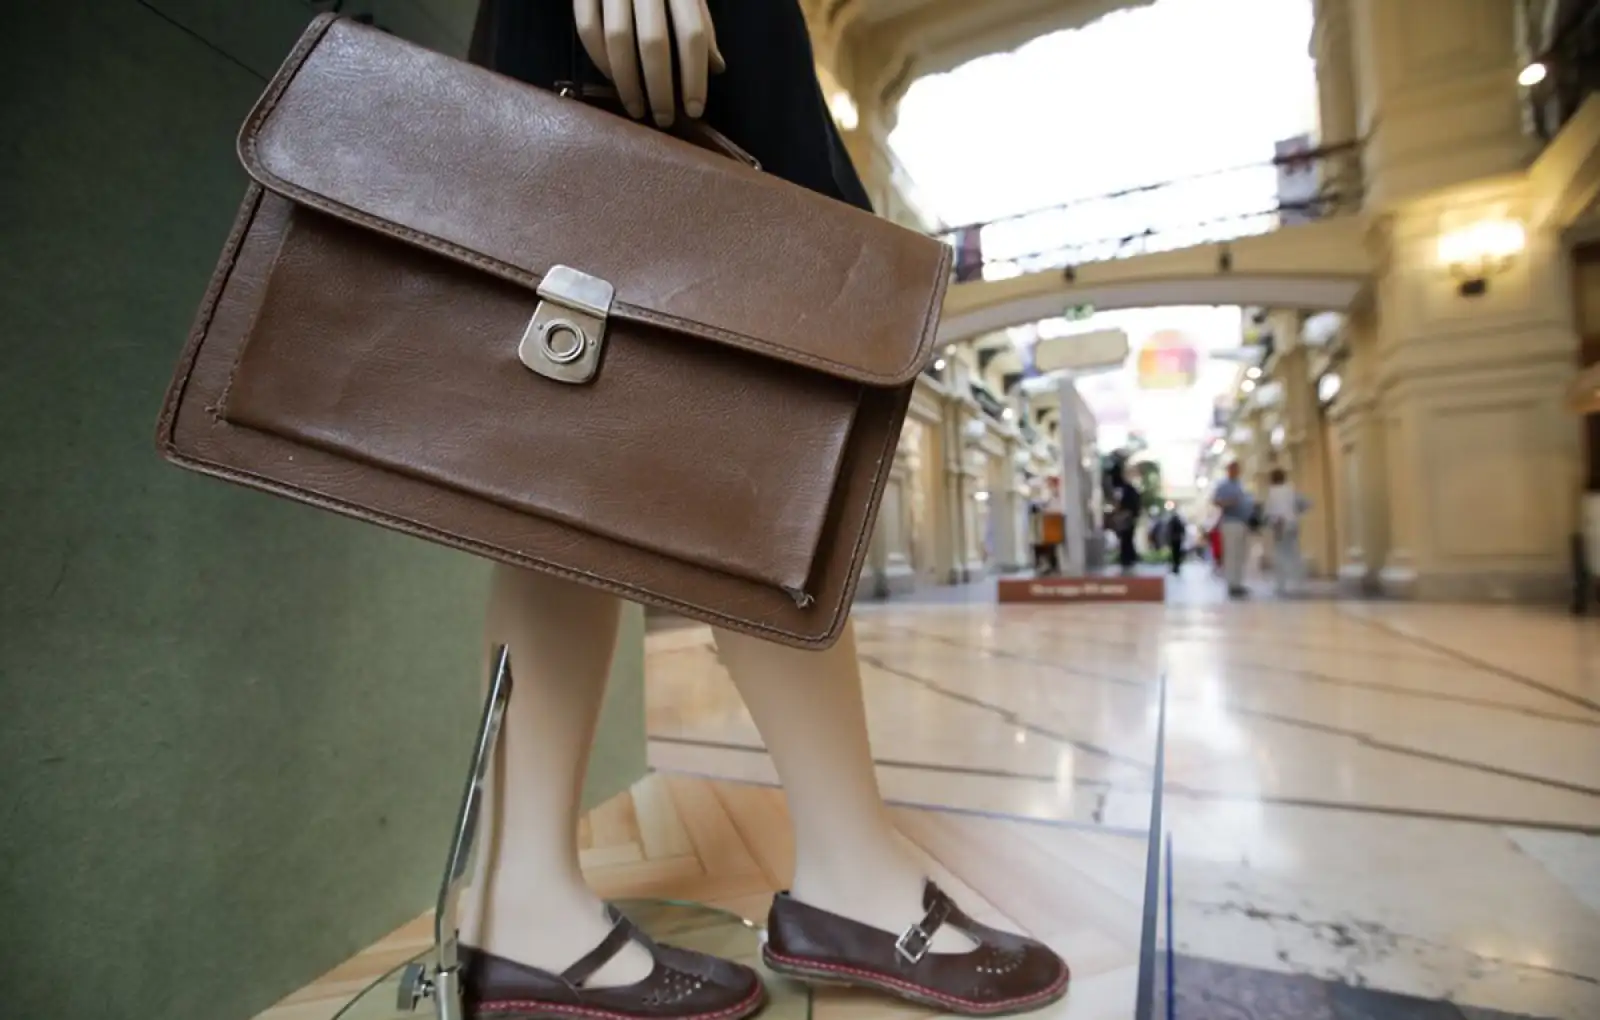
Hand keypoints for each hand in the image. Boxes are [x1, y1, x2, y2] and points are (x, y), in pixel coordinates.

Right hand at [574, 0, 725, 126]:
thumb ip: (701, 25)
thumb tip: (716, 69)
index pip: (692, 35)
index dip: (695, 76)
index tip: (695, 110)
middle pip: (653, 43)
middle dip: (660, 89)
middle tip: (663, 118)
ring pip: (617, 41)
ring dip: (627, 83)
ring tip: (637, 109)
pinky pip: (587, 30)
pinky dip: (599, 61)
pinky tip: (612, 80)